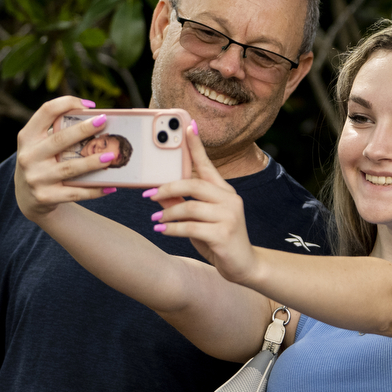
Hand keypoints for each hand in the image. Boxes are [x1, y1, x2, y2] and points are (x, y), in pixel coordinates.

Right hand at [13, 97, 118, 221]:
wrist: (27, 197)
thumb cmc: (41, 162)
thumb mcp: (39, 145)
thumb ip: (57, 132)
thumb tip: (96, 120)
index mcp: (28, 136)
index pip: (46, 111)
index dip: (67, 103)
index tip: (89, 105)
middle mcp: (29, 156)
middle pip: (60, 139)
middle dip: (84, 129)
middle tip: (104, 122)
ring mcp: (36, 178)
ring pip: (70, 168)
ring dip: (93, 162)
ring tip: (111, 156)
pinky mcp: (46, 197)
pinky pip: (75, 192)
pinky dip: (94, 190)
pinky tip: (110, 186)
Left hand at [149, 122, 258, 283]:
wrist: (243, 266)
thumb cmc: (218, 239)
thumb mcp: (198, 220)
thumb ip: (182, 204)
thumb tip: (157, 193)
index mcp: (224, 191)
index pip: (208, 164)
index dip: (196, 146)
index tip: (187, 125)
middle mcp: (229, 199)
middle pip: (194, 184)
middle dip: (167, 188)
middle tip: (148, 195)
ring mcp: (229, 216)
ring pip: (190, 207)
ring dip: (167, 213)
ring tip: (155, 218)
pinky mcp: (224, 234)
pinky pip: (191, 228)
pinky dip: (172, 229)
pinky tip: (162, 230)